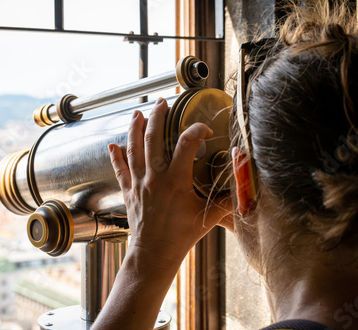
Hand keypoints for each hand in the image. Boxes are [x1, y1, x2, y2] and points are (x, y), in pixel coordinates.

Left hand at [108, 97, 232, 267]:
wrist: (154, 254)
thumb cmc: (181, 237)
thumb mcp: (208, 217)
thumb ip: (227, 201)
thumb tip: (246, 191)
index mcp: (175, 181)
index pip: (186, 144)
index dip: (197, 131)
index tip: (204, 131)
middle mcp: (154, 177)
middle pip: (153, 138)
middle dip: (157, 117)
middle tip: (162, 103)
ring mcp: (139, 183)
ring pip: (133, 149)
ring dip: (135, 129)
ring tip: (138, 113)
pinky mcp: (129, 192)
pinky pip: (119, 169)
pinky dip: (115, 156)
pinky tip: (112, 145)